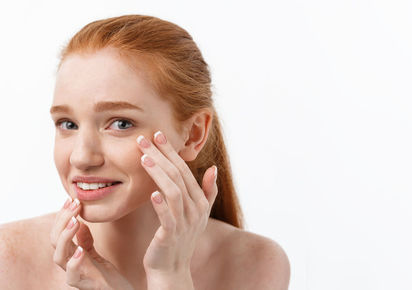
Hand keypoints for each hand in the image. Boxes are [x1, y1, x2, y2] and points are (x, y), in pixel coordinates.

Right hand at [50, 197, 134, 289]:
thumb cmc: (106, 275)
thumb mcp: (96, 253)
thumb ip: (86, 240)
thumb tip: (80, 222)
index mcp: (71, 254)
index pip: (59, 231)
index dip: (63, 215)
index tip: (71, 199)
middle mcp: (69, 263)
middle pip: (55, 240)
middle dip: (63, 220)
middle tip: (75, 205)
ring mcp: (75, 274)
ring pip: (58, 256)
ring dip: (65, 237)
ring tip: (75, 222)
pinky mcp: (84, 285)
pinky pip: (71, 276)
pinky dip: (74, 263)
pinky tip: (80, 250)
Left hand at [136, 131, 217, 275]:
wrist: (172, 268)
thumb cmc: (180, 238)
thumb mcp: (199, 213)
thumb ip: (208, 191)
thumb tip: (214, 168)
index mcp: (200, 201)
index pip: (185, 170)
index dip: (171, 152)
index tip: (157, 135)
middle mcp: (195, 209)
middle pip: (178, 176)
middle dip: (161, 156)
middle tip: (144, 140)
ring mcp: (184, 222)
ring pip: (173, 191)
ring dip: (159, 173)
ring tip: (144, 158)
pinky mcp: (171, 235)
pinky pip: (168, 216)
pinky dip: (161, 205)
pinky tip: (151, 193)